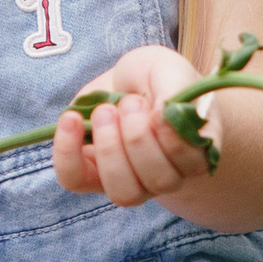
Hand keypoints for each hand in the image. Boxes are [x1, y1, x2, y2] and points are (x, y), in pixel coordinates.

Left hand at [51, 44, 205, 208]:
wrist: (129, 81)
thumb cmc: (157, 77)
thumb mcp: (168, 69)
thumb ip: (174, 90)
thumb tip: (163, 116)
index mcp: (194, 151)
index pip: (194, 165)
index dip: (173, 140)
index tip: (156, 107)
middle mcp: (167, 176)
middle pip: (159, 182)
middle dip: (138, 137)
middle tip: (128, 102)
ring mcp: (129, 181)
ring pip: (123, 192)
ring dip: (110, 149)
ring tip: (105, 111)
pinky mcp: (90, 175)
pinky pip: (75, 179)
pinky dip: (68, 151)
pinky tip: (71, 119)